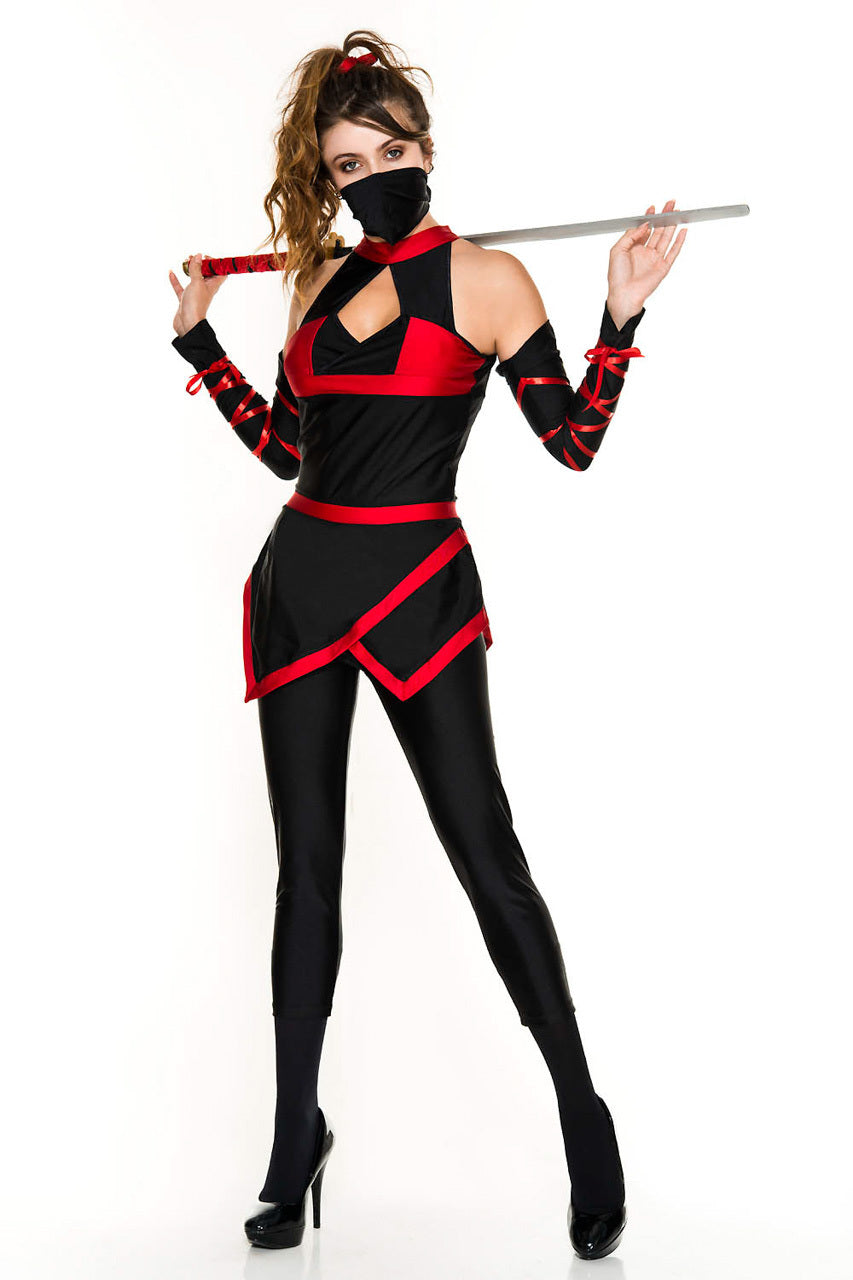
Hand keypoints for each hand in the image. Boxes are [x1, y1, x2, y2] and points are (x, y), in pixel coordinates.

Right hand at [168, 253, 227, 337]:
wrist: (187, 324)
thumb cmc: (195, 304)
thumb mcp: (197, 282)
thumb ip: (197, 269)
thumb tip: (199, 256)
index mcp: (212, 286)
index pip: (220, 272)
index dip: (216, 264)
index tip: (207, 257)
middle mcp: (205, 289)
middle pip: (206, 274)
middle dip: (201, 263)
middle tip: (193, 257)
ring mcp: (195, 294)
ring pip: (193, 278)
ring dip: (189, 269)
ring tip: (185, 260)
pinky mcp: (184, 299)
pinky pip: (180, 287)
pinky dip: (176, 280)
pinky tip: (171, 272)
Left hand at [607, 199, 686, 317]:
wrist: (623, 295)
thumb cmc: (617, 276)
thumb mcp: (617, 250)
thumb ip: (630, 235)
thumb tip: (644, 224)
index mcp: (634, 248)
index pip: (644, 229)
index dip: (649, 217)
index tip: (653, 208)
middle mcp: (646, 252)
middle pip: (658, 230)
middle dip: (664, 217)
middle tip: (670, 204)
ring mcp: (655, 259)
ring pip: (666, 238)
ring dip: (672, 225)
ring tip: (677, 212)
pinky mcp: (663, 267)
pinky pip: (674, 252)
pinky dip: (679, 242)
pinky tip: (683, 231)